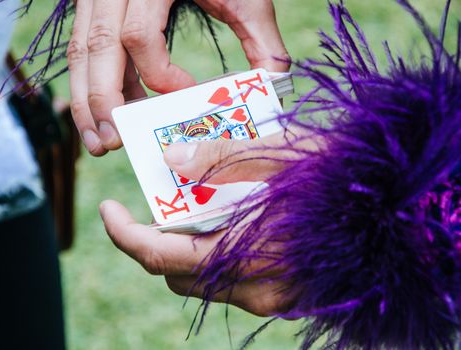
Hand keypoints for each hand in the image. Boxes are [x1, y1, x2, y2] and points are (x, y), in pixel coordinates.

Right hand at [68, 0, 289, 155]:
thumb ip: (260, 37)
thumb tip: (273, 84)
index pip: (140, 36)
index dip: (159, 75)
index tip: (185, 93)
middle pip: (97, 47)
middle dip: (102, 101)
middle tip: (112, 144)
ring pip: (81, 51)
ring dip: (86, 100)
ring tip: (99, 141)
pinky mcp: (95, 5)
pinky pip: (84, 47)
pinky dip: (92, 82)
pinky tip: (105, 112)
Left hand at [100, 128, 319, 315]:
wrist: (399, 214)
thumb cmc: (339, 180)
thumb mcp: (276, 154)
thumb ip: (217, 159)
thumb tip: (169, 158)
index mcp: (238, 254)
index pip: (157, 256)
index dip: (123, 234)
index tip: (107, 210)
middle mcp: (251, 288)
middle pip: (178, 273)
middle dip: (157, 241)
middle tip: (159, 205)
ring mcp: (271, 298)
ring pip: (206, 278)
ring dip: (190, 247)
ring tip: (199, 208)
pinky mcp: (286, 297)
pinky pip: (235, 280)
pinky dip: (221, 254)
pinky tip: (236, 223)